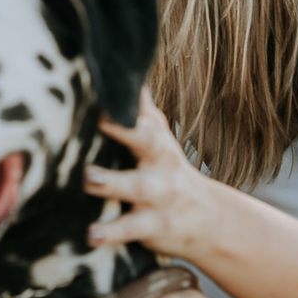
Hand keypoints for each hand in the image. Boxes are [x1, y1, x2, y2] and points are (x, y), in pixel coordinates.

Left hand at [83, 89, 219, 259]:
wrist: (208, 218)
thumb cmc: (166, 169)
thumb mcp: (158, 137)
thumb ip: (138, 107)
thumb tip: (123, 63)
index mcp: (155, 137)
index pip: (141, 111)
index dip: (124, 97)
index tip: (103, 80)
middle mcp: (159, 160)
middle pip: (146, 139)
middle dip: (125, 128)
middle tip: (99, 119)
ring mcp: (158, 193)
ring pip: (135, 186)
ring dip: (111, 181)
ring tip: (89, 178)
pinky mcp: (154, 225)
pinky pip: (131, 228)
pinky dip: (112, 232)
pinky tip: (92, 234)